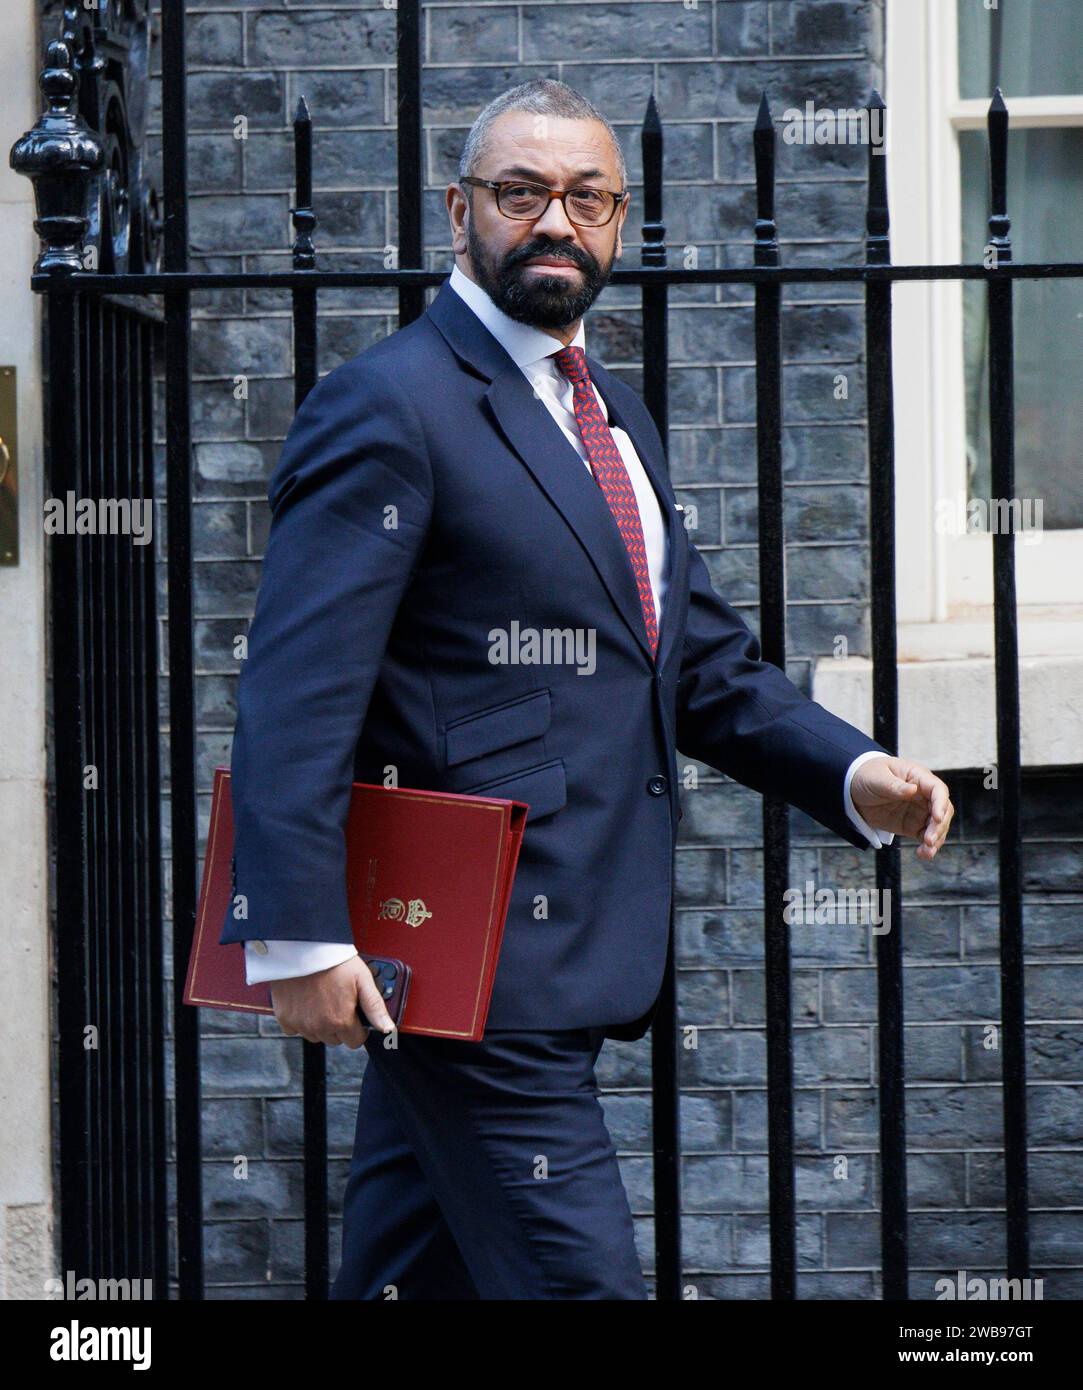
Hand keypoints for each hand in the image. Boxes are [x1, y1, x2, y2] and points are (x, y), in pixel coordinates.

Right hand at [269, 956, 394, 1047]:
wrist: (303, 947)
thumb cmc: (334, 961)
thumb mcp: (362, 979)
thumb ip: (375, 1007)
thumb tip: (388, 1029)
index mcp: (341, 1021)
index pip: (355, 1041)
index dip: (359, 1028)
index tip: (355, 1014)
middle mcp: (319, 1027)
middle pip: (335, 1039)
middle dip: (340, 1026)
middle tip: (338, 1002)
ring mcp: (301, 1024)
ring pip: (316, 1036)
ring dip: (321, 1024)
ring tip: (322, 1000)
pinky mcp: (284, 1018)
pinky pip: (295, 1029)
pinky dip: (301, 1020)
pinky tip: (306, 1002)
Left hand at [851, 755, 953, 860]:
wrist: (852, 790)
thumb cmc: (867, 776)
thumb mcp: (877, 779)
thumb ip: (893, 785)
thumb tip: (913, 789)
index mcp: (918, 777)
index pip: (938, 790)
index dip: (941, 804)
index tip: (937, 818)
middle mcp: (924, 795)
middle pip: (943, 810)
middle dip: (939, 826)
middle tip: (929, 840)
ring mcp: (920, 811)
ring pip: (938, 826)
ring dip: (936, 839)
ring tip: (926, 852)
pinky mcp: (913, 825)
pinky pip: (925, 836)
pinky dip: (927, 847)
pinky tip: (923, 854)